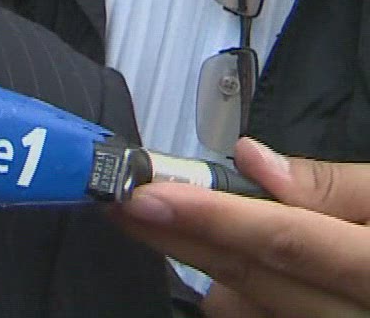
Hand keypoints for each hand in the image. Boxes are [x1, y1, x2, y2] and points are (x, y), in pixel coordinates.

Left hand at [116, 138, 369, 317]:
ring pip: (246, 312)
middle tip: (126, 200)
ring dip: (223, 273)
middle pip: (255, 281)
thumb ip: (339, 187)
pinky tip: (250, 272)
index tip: (146, 193)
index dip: (212, 217)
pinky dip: (246, 297)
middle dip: (184, 238)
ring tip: (227, 233)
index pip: (289, 242)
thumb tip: (255, 162)